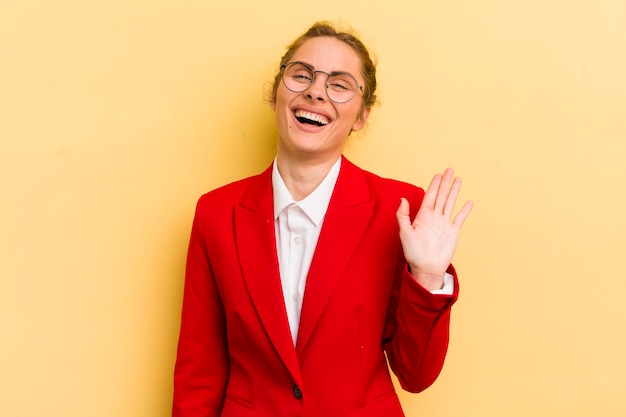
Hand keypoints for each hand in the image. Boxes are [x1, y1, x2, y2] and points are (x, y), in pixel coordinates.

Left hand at [396, 168, 473, 290]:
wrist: (426, 268)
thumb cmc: (413, 253)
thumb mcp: (404, 233)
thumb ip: (403, 216)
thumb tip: (402, 199)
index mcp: (423, 216)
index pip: (429, 196)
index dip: (434, 185)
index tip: (438, 175)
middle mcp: (434, 217)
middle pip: (441, 196)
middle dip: (445, 183)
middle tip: (449, 169)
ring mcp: (444, 224)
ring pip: (450, 203)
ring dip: (454, 191)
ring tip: (458, 179)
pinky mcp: (453, 232)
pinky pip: (460, 218)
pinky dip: (465, 210)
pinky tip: (469, 202)